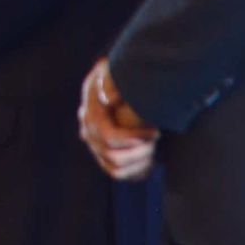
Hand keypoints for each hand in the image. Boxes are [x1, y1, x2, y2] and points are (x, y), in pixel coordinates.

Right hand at [78, 57, 158, 180]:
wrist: (123, 85)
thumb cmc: (124, 76)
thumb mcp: (115, 70)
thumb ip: (111, 80)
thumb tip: (109, 99)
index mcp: (90, 112)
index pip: (109, 136)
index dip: (133, 139)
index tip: (155, 132)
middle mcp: (88, 132)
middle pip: (113, 156)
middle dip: (140, 151)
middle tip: (156, 137)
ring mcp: (95, 146)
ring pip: (116, 169)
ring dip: (139, 160)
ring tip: (152, 146)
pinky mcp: (103, 157)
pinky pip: (118, 174)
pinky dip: (136, 169)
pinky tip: (149, 156)